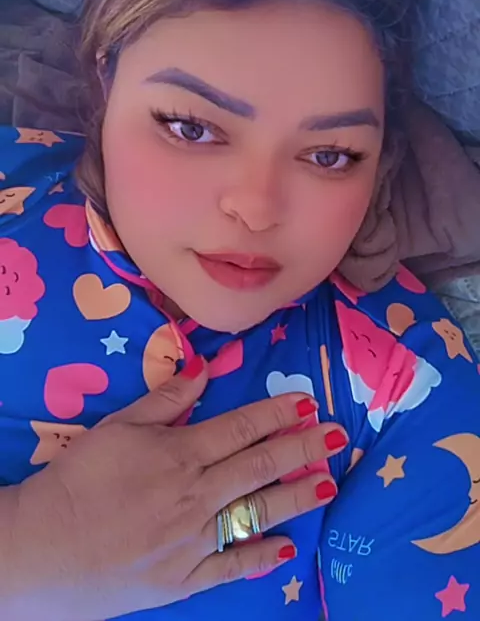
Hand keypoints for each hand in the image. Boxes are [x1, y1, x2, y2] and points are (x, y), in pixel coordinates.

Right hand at [7, 355, 346, 619]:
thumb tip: (202, 368)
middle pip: (260, 466)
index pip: (241, 427)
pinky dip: (261, 557)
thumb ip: (165, 400)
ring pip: (257, 513)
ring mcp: (194, 541)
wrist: (45, 547)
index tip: (307, 402)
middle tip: (338, 436)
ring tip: (328, 482)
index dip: (278, 413)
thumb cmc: (79, 479)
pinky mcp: (184, 579)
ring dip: (296, 496)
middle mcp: (197, 495)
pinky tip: (288, 549)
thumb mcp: (118, 427)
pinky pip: (232, 567)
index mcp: (180, 454)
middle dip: (303, 448)